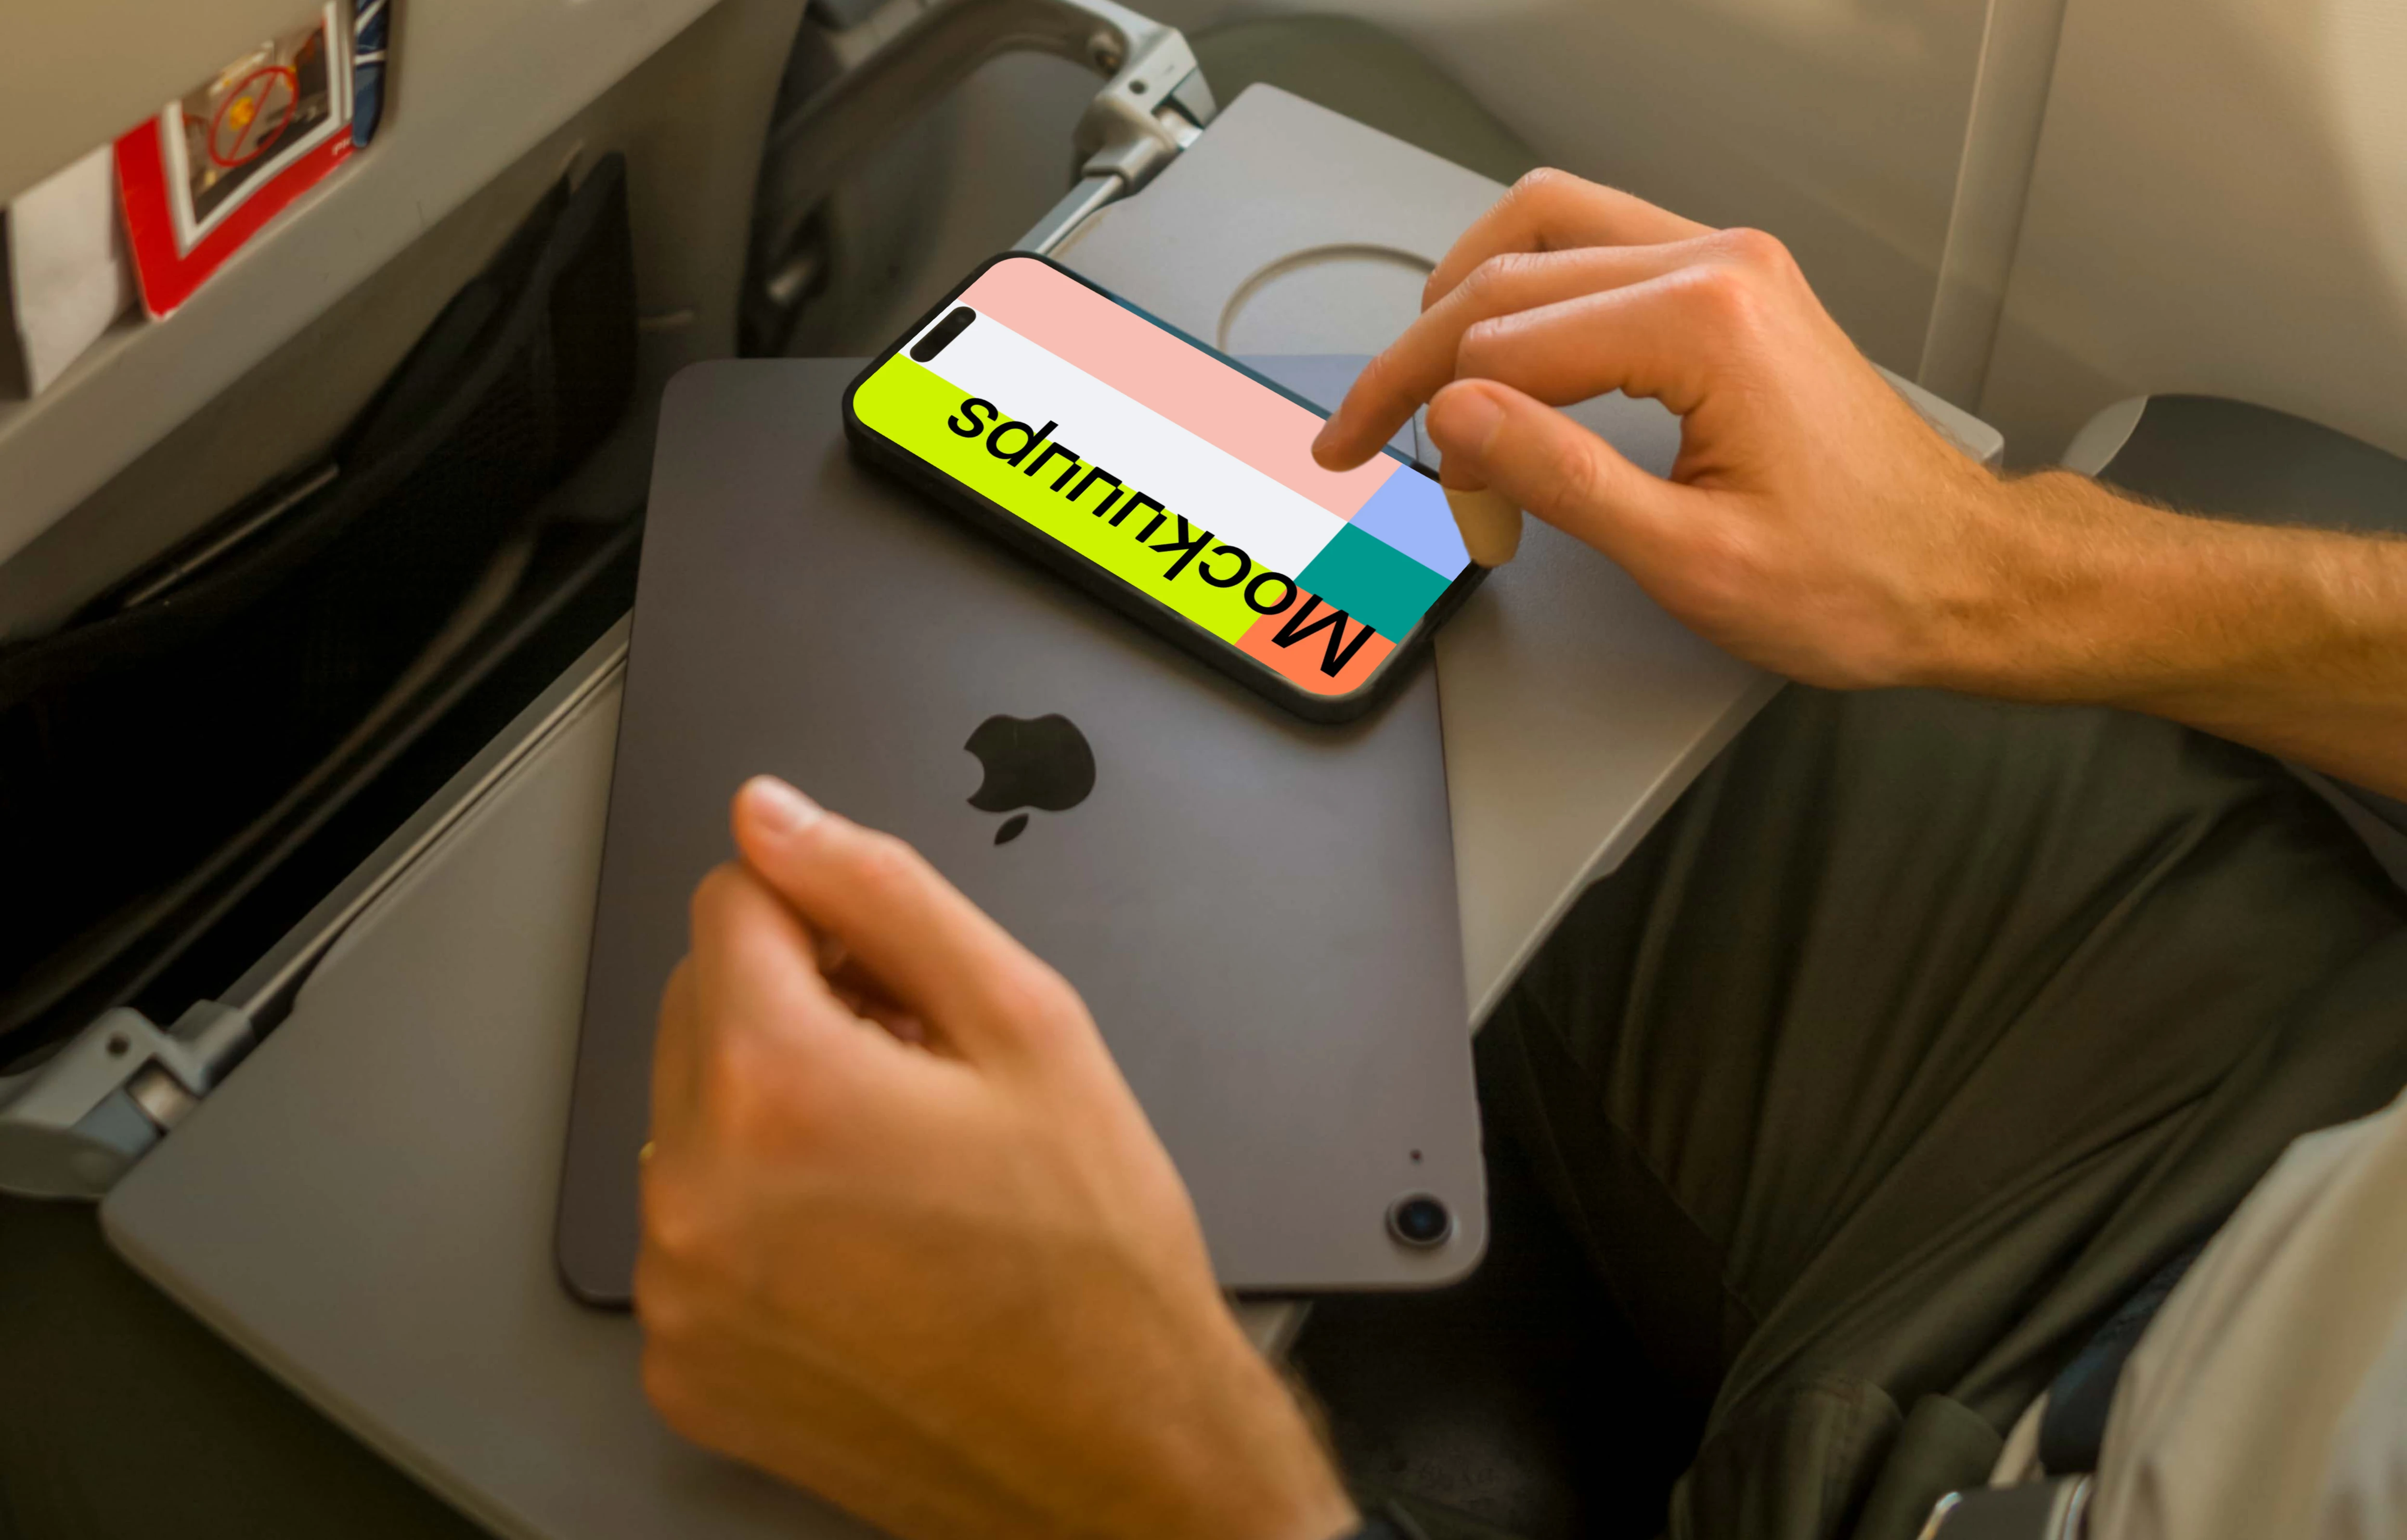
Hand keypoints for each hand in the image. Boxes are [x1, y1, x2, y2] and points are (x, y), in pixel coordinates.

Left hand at [636, 776, 1354, 1539]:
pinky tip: (860, 1250)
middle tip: (917, 1080)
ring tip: (896, 1174)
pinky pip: (690, 1232)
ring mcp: (679, 1293)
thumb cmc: (1093, 1255)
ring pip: (689, 1120)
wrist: (1117, 1450)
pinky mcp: (682, 1367)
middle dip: (796, 1011)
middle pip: (698, 1004)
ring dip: (771, 1114)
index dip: (826, 920)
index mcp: (777, 1084)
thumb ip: (882, 894)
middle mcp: (696, 1192)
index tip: (892, 981)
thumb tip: (773, 817)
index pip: (730, 899)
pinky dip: (756, 1220)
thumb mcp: (1027, 1025)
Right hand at [1309, 169, 2047, 692]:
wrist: (1963, 576)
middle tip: (1370, 441)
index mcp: (1705, 321)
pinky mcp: (1731, 285)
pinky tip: (1501, 355)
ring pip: (1546, 231)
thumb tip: (1452, 416)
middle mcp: (1717, 265)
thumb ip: (1557, 476)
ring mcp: (1728, 264)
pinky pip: (1597, 246)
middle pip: (1509, 275)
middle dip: (1425, 363)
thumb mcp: (1686, 558)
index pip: (1502, 338)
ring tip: (1422, 382)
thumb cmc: (1858, 579)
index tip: (1368, 464)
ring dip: (1467, 301)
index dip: (1419, 408)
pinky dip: (1528, 292)